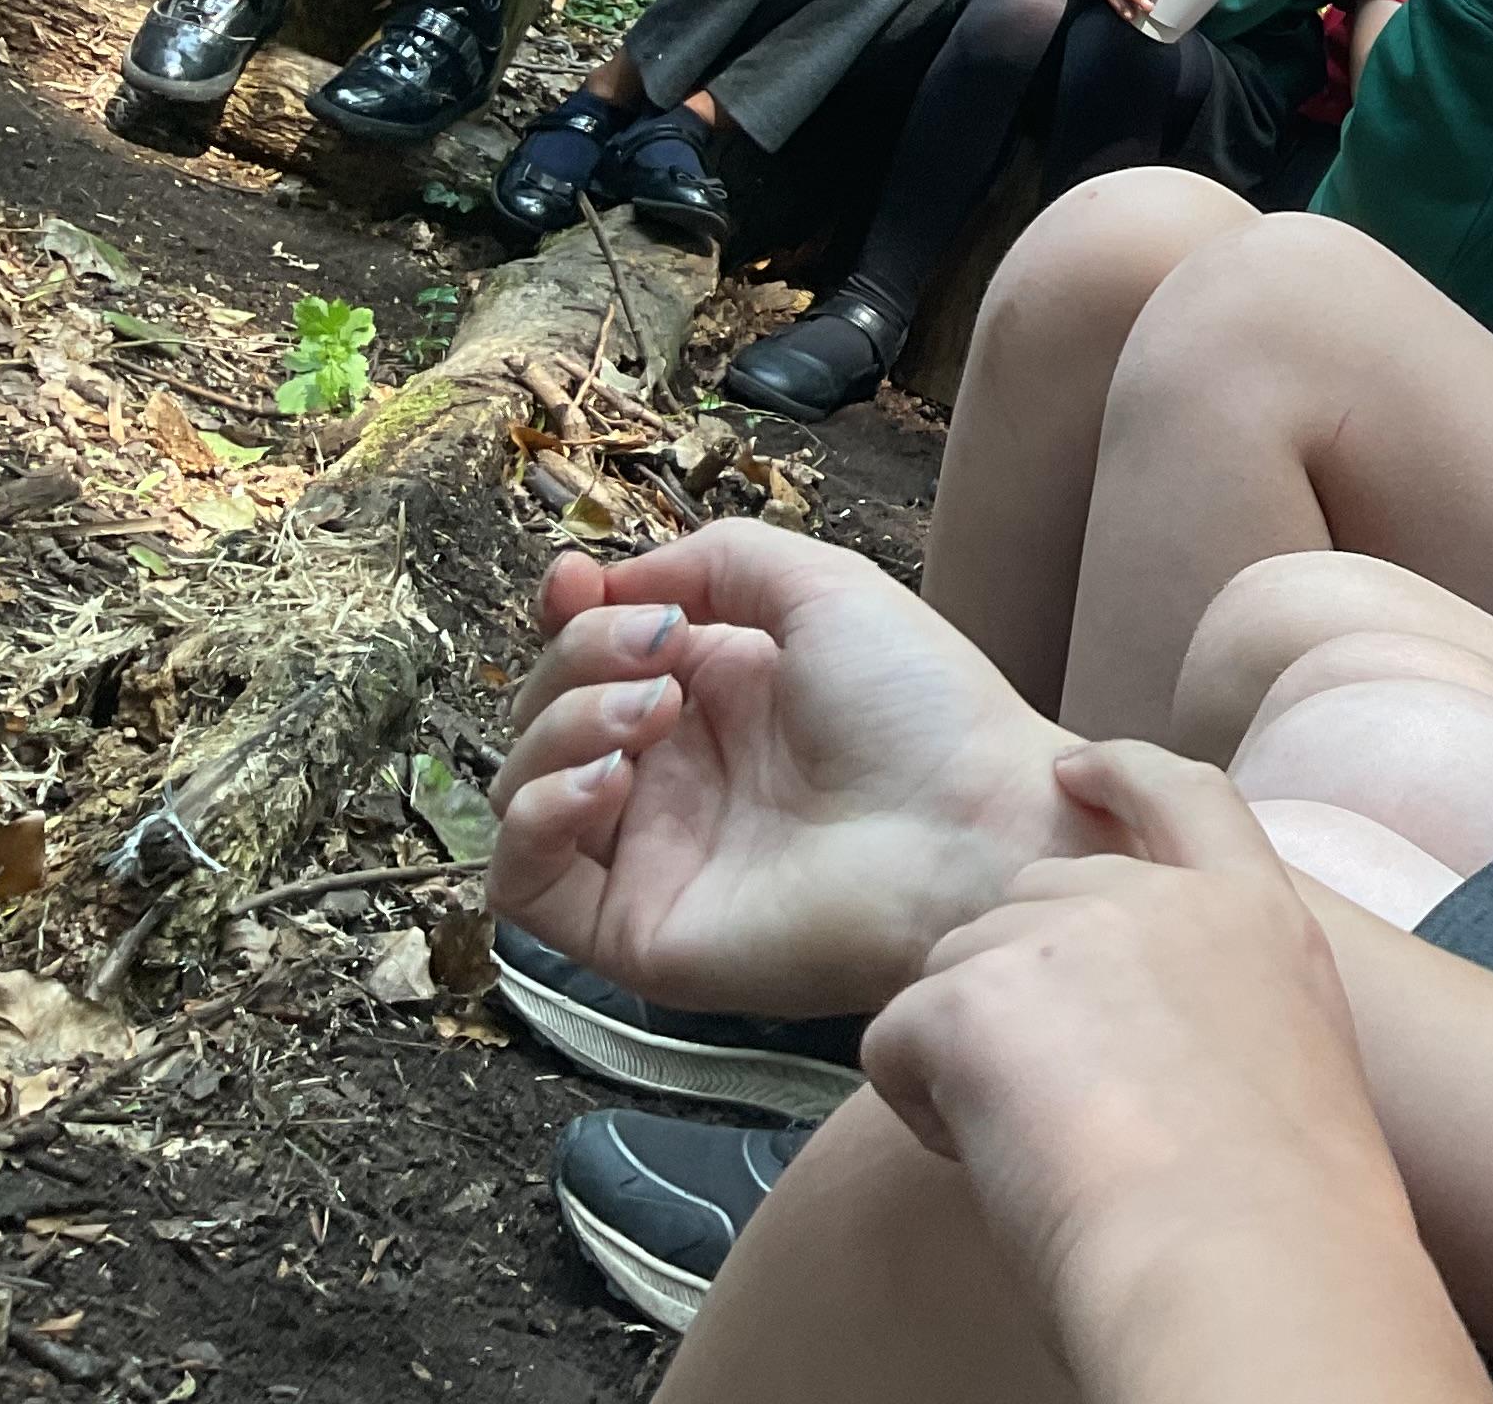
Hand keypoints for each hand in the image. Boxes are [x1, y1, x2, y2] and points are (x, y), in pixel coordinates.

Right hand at [486, 520, 1093, 1019]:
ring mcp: (651, 854)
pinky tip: (607, 779)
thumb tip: (610, 581)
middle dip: (581, 658)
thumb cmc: (925, 712)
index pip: (593, 656)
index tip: (569, 582)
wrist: (971, 832)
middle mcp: (677, 775)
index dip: (568, 616)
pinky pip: (521, 883)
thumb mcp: (823, 588)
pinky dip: (536, 817)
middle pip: (550, 709)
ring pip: (525, 788)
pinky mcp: (633, 929)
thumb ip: (715, 562)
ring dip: (563, 727)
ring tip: (654, 711)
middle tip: (658, 652)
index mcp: (720, 696)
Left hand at [860, 744, 1447, 1384]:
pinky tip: (991, 1161)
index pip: (1185, 797)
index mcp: (1257, 917)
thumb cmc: (1284, 1212)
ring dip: (970, 1050)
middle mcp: (1160, 901)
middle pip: (1035, 897)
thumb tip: (1148, 1043)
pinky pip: (897, 1041)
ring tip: (1039, 1148)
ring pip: (955, 967)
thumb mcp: (1294, 1063)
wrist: (1248, 1257)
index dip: (1125, 773)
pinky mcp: (974, 998)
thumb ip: (1223, 1011)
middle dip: (1012, 980)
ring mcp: (1064, 937)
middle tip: (1048, 1097)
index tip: (1077, 771)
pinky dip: (923, 1107)